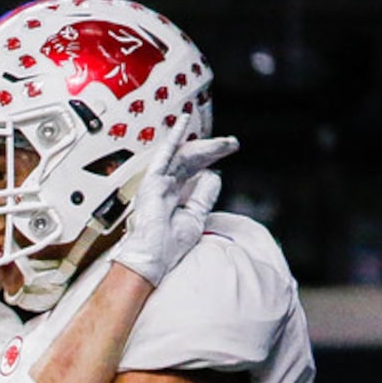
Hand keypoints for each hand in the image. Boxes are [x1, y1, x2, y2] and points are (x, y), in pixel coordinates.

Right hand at [113, 127, 238, 286]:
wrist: (150, 260)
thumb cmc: (167, 248)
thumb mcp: (195, 218)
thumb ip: (203, 196)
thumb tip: (214, 175)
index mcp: (175, 197)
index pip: (195, 171)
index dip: (212, 159)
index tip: (229, 150)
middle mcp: (166, 188)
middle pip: (191, 160)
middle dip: (212, 150)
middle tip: (231, 144)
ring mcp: (158, 184)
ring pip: (183, 156)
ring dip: (204, 146)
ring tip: (222, 141)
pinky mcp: (152, 182)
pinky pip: (164, 155)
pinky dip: (174, 137)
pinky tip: (184, 121)